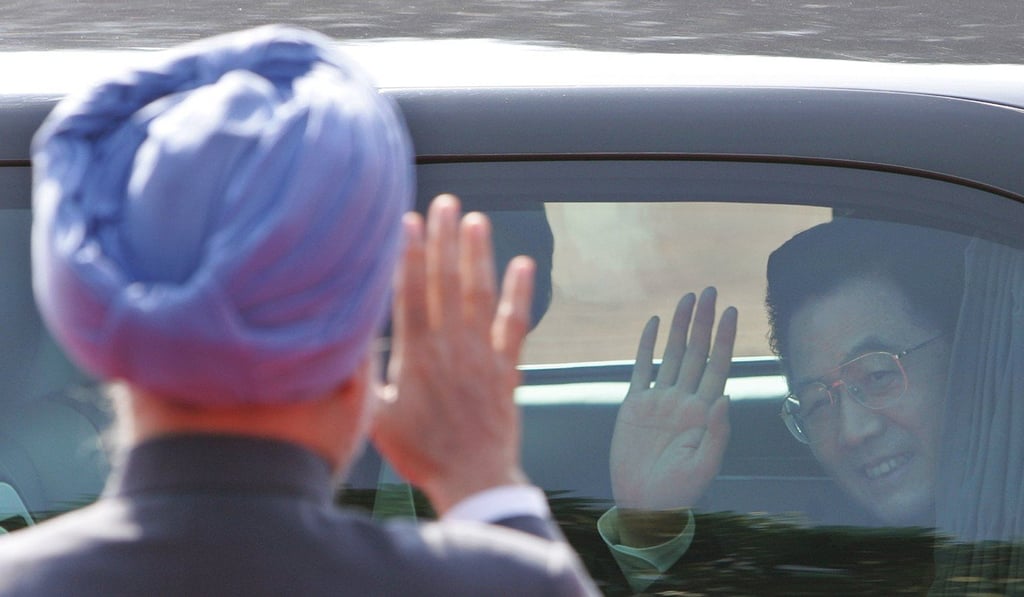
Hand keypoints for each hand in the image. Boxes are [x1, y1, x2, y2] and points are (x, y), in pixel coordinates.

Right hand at [371, 194, 535, 514]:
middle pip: (446, 283)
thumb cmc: (422, 452)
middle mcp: (451, 347)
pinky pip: (515, 324)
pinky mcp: (507, 367)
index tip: (408, 221)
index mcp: (416, 356)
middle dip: (444, 240)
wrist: (473, 478)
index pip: (411, 293)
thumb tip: (348, 342)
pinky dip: (520, 294)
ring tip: (476, 220)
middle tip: (444, 204)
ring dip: (478, 255)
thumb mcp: (379, 417)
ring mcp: (482, 354)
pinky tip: (523, 265)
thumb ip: (367, 376)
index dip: (410, 254)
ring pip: (480, 294)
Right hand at [610, 287, 736, 512]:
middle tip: (710, 291)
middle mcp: (683, 400)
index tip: (730, 312)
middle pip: (696, 352)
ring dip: (679, 326)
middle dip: (703, 322)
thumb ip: (716, 433)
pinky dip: (648, 346)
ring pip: (671, 354)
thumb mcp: (704, 467)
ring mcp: (659, 400)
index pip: (717, 366)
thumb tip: (725, 397)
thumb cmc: (678, 492)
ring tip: (687, 299)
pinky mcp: (635, 406)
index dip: (723, 338)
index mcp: (703, 413)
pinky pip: (642, 369)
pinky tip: (654, 324)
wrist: (643, 505)